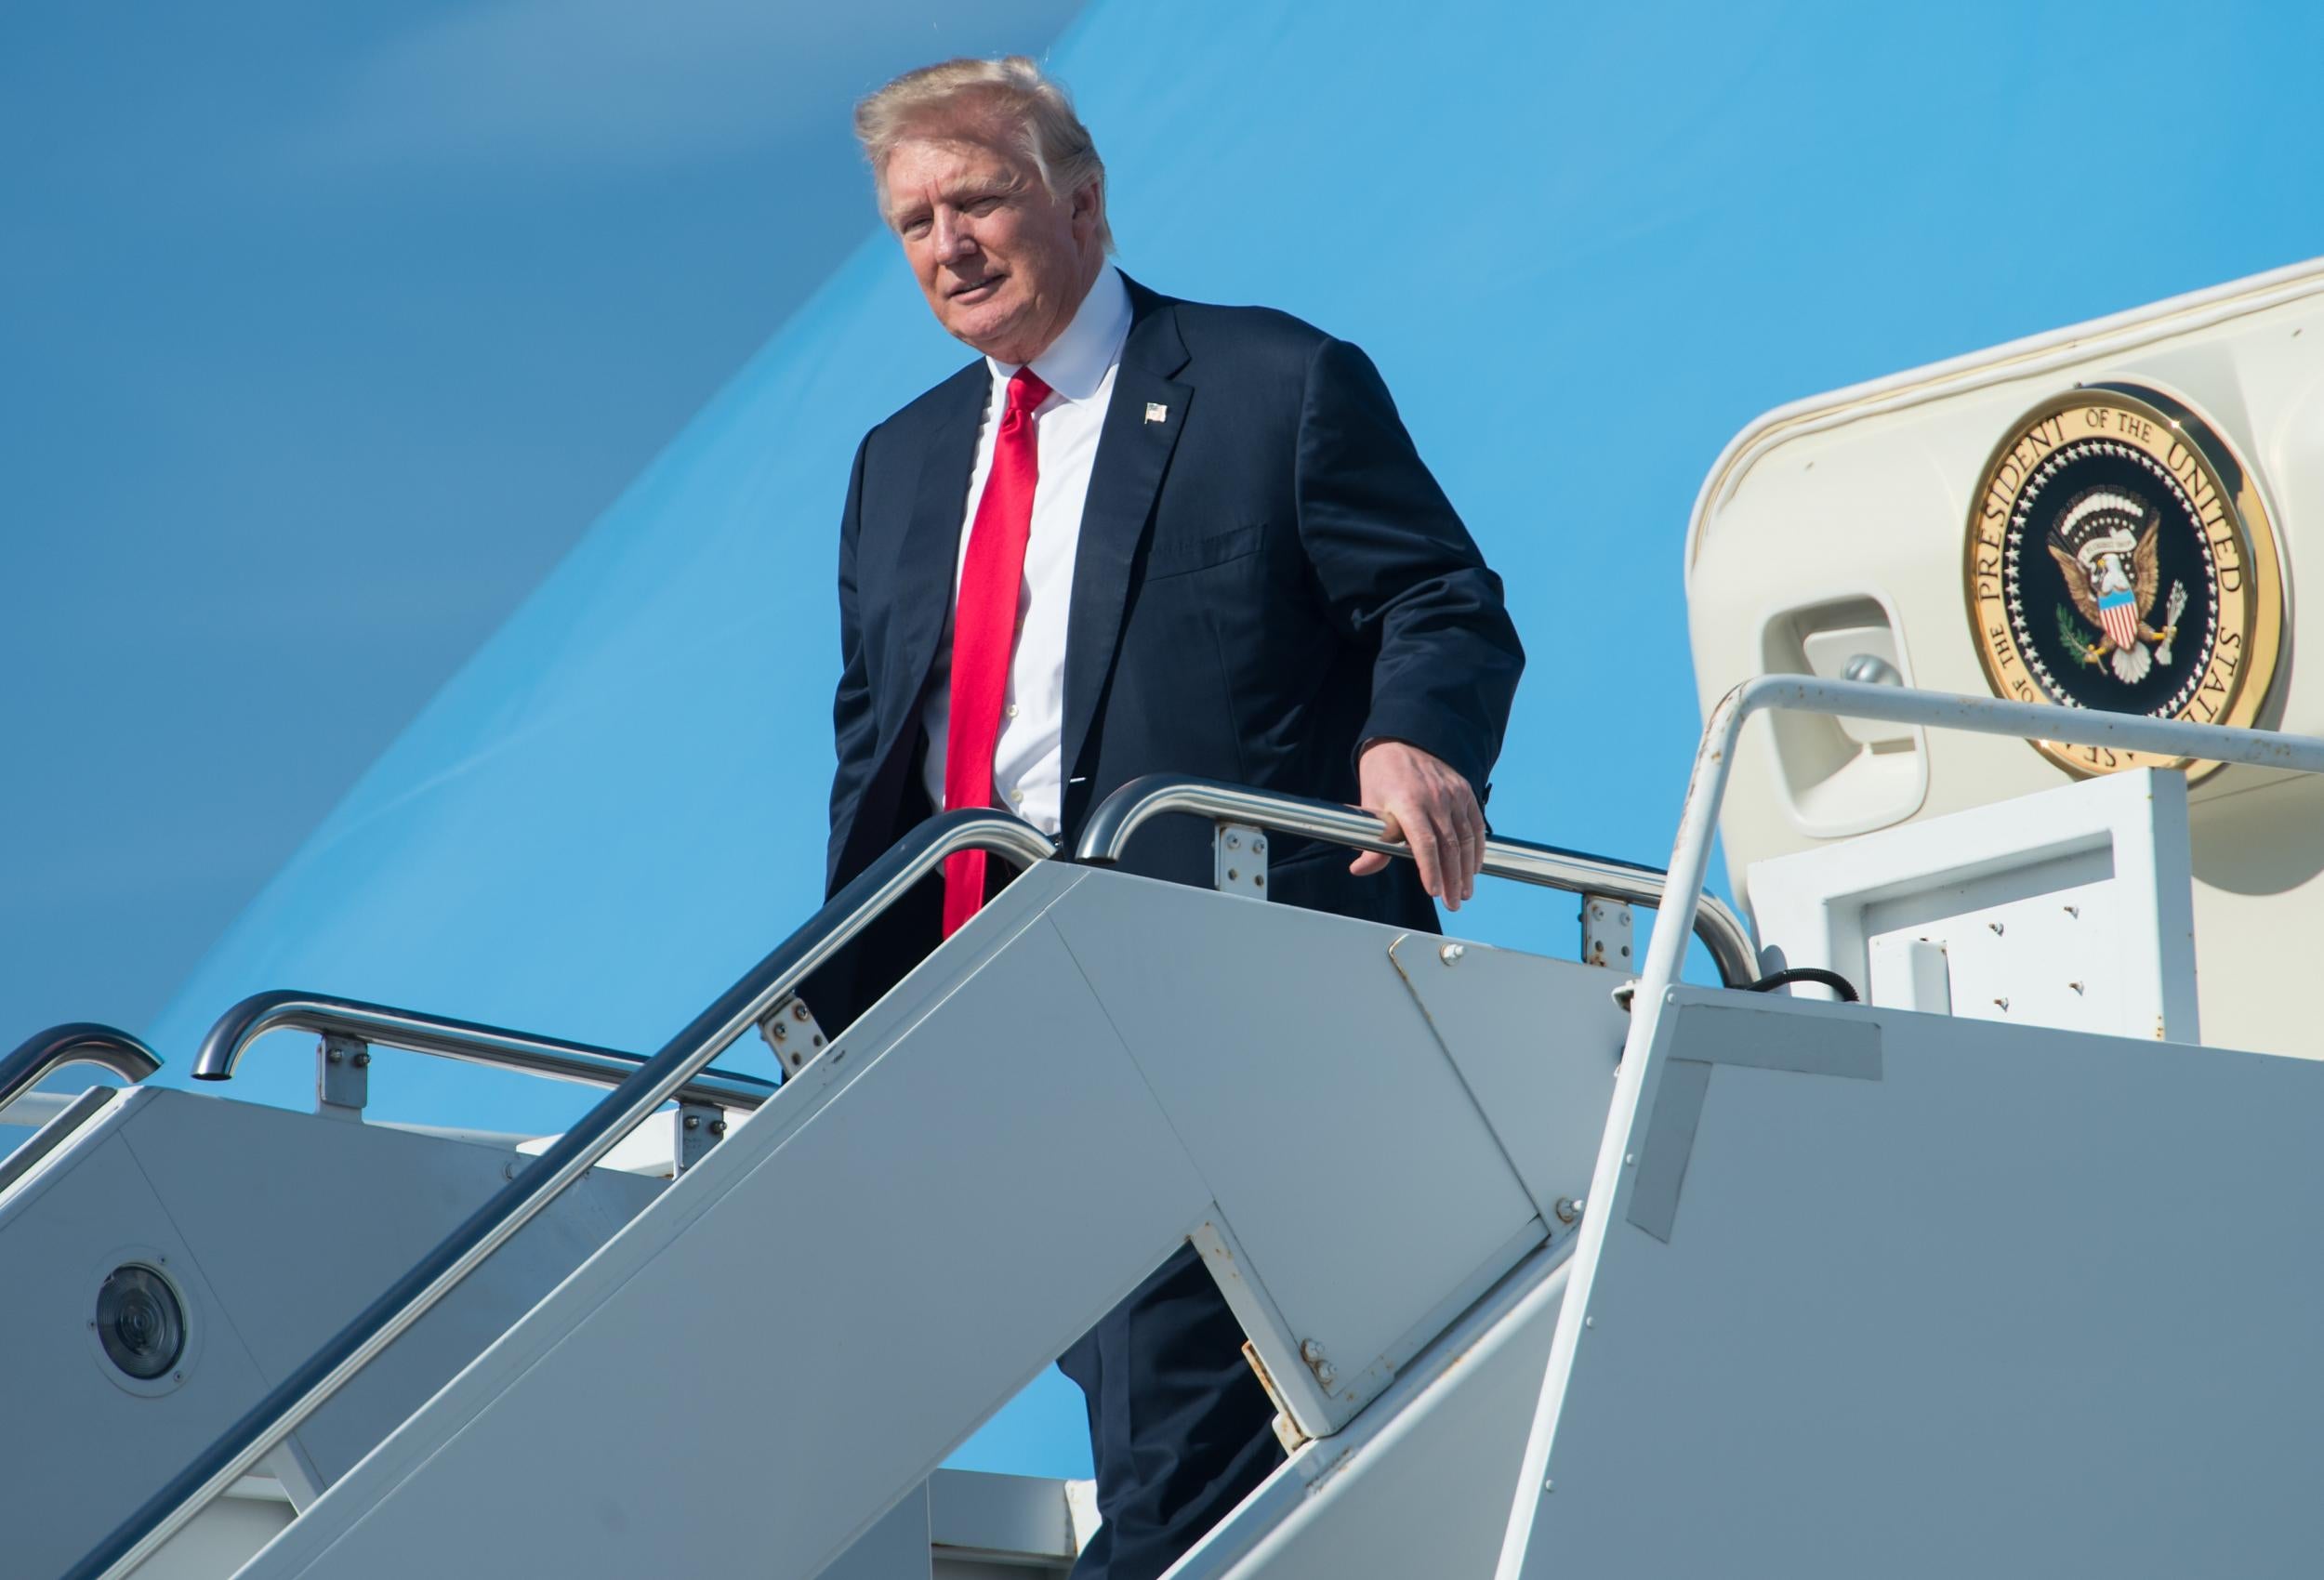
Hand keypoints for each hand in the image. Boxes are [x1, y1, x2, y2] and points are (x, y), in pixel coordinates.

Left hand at [1348, 740, 1484, 909]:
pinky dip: (1478, 848)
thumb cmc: (1382, 775)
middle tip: (1453, 903)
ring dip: (1467, 869)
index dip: (1430, 870)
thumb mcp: (1370, 806)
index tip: (1433, 892)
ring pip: (1467, 838)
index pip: (1425, 843)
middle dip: (1452, 879)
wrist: (1401, 739)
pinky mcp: (1465, 790)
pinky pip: (1476, 824)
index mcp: (1408, 802)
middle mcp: (1435, 798)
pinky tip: (1474, 866)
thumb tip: (1360, 869)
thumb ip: (1371, 841)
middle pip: (1450, 846)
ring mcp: (1453, 794)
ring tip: (1465, 891)